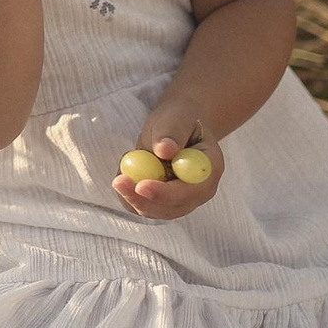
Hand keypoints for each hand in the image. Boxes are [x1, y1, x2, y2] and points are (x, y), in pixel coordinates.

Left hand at [115, 99, 221, 221]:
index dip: (165, 192)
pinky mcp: (163, 204)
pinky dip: (128, 192)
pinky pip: (141, 206)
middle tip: (118, 181)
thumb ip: (172, 132)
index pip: (191, 191)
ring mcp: (182, 201)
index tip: (141, 185)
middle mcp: (200, 192)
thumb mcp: (177, 117)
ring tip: (126, 161)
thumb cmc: (179, 119)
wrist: (176, 127)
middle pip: (171, 208)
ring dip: (131, 193)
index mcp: (210, 169)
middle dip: (142, 199)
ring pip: (153, 211)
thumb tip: (165, 150)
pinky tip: (128, 171)